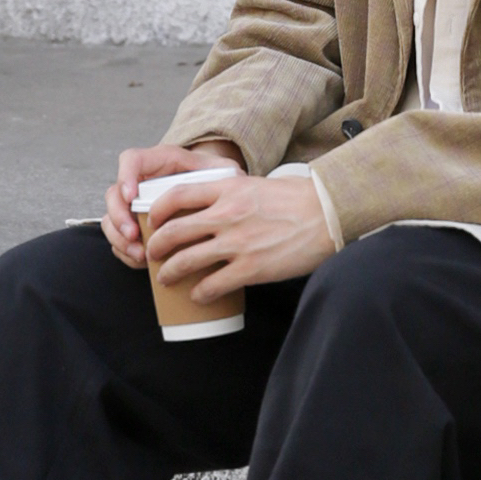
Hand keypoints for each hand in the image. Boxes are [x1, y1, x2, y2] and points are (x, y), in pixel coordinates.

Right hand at [102, 141, 242, 268]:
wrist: (210, 188)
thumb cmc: (214, 177)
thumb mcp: (221, 169)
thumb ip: (224, 170)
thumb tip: (235, 180)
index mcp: (159, 162)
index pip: (132, 159)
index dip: (126, 176)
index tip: (132, 196)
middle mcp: (141, 181)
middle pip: (114, 194)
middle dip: (119, 217)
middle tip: (133, 235)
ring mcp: (135, 205)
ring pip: (111, 219)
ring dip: (120, 239)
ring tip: (140, 254)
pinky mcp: (136, 225)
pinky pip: (119, 239)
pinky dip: (126, 252)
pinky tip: (141, 261)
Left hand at [149, 174, 335, 298]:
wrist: (327, 214)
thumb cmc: (298, 198)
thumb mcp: (257, 184)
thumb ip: (232, 193)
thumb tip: (213, 206)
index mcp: (227, 189)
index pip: (177, 196)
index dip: (157, 211)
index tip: (153, 220)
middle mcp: (226, 215)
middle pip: (173, 232)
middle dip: (156, 247)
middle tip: (153, 254)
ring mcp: (237, 243)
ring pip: (185, 261)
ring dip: (169, 273)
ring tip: (166, 278)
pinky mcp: (250, 268)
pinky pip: (212, 285)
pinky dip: (199, 293)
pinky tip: (198, 295)